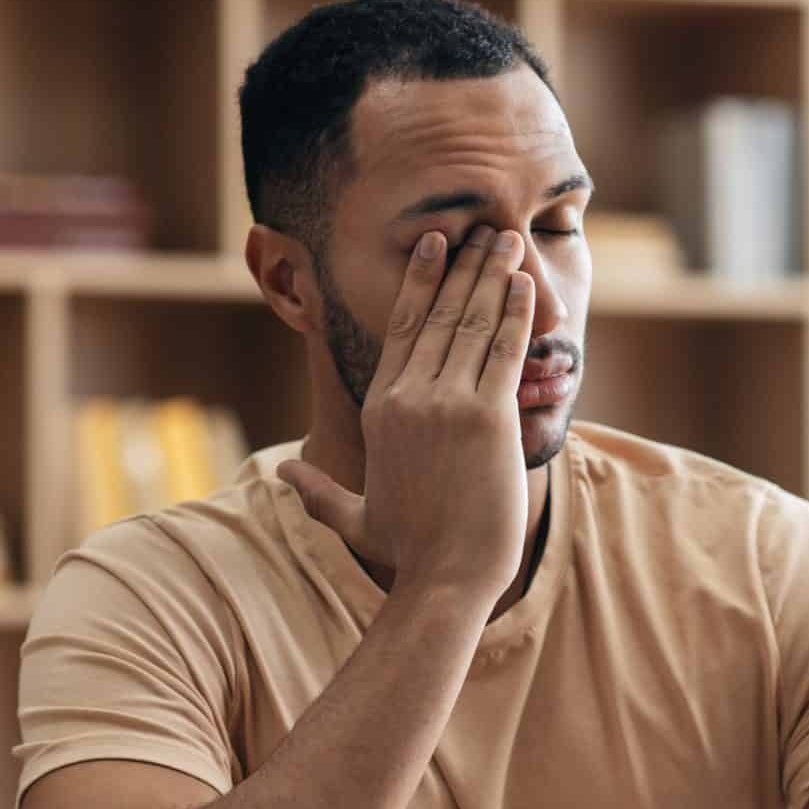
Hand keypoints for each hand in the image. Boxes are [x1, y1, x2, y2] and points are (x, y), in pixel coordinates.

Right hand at [277, 226, 535, 601]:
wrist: (445, 580)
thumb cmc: (407, 552)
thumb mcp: (354, 516)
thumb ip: (318, 490)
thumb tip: (282, 471)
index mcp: (380, 408)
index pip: (400, 330)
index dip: (419, 282)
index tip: (434, 247)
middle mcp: (410, 397)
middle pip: (439, 315)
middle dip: (464, 266)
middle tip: (483, 229)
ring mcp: (447, 404)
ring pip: (472, 323)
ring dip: (493, 276)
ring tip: (508, 240)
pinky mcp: (487, 418)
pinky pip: (503, 351)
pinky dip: (516, 312)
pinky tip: (526, 283)